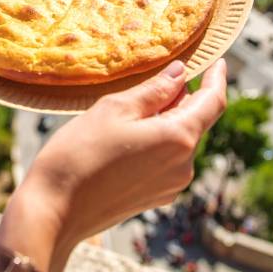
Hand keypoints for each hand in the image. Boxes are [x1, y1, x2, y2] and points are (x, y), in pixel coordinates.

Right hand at [0, 59, 226, 271]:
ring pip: (179, 139)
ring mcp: (171, 185)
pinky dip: (157, 139)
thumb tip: (180, 73)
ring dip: (166, 118)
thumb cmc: (79, 154)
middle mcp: (184, 166)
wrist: (53, 210)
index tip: (218, 61)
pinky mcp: (155, 197)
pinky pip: (167, 158)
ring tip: (131, 108)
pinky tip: (127, 134)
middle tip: (155, 78)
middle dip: (182, 97)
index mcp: (179, 139)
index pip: (213, 102)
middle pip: (195, 120)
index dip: (217, 78)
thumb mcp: (115, 109)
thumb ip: (154, 90)